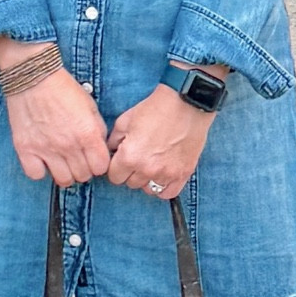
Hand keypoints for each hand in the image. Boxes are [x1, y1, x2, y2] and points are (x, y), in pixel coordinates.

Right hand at [0, 38, 109, 186]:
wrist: (32, 76)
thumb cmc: (63, 88)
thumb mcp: (90, 106)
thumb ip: (97, 129)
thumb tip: (99, 148)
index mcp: (87, 134)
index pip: (101, 167)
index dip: (99, 163)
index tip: (93, 157)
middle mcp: (68, 145)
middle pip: (83, 176)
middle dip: (84, 168)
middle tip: (77, 157)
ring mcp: (46, 149)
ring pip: (63, 180)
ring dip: (65, 173)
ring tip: (62, 161)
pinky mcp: (25, 149)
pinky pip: (36, 175)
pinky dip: (40, 171)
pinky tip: (43, 160)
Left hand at [106, 85, 213, 199]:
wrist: (185, 103)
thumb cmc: (155, 109)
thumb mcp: (125, 120)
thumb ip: (113, 140)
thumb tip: (110, 152)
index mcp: (129, 156)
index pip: (114, 177)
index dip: (116, 167)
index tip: (122, 160)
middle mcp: (146, 169)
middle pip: (131, 184)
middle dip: (131, 172)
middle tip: (138, 158)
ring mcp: (166, 173)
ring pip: (148, 190)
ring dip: (147, 180)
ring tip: (152, 164)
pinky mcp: (183, 174)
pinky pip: (168, 193)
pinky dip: (164, 187)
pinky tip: (163, 175)